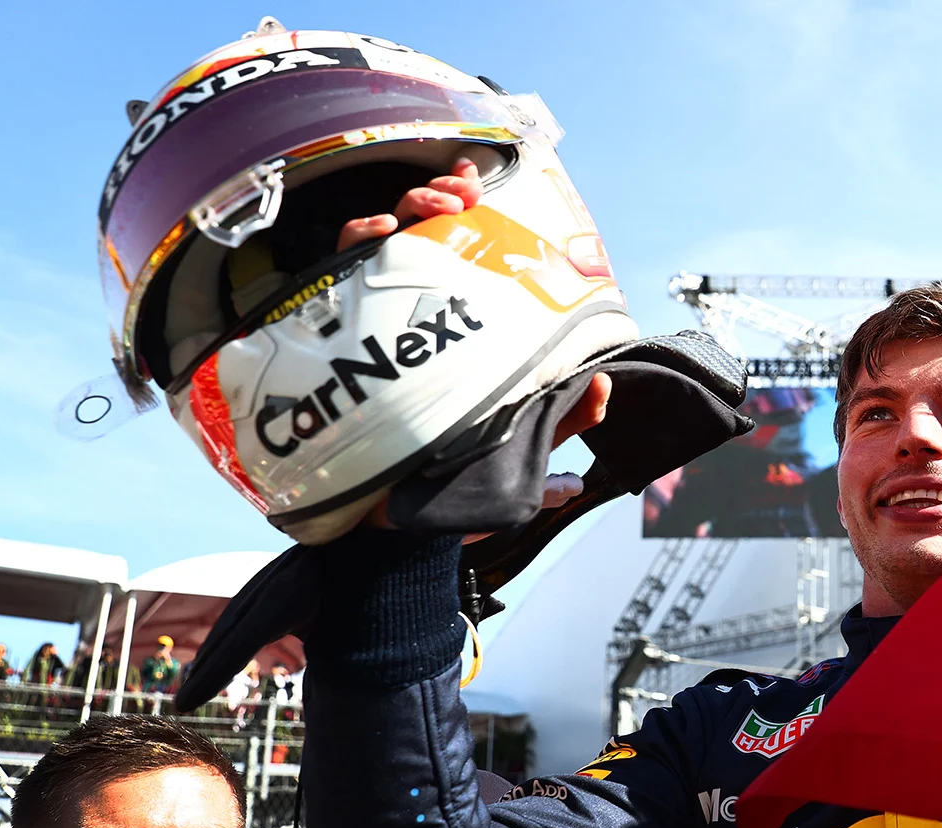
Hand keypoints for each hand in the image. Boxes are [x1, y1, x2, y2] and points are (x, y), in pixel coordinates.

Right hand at [342, 155, 611, 529]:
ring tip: (430, 211)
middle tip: (461, 199)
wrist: (402, 527)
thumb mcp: (521, 445)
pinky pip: (336, 278)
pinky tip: (381, 233)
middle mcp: (407, 315)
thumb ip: (564, 419)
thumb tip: (605, 386)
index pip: (454, 253)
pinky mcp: (336, 340)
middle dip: (436, 197)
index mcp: (451, 326)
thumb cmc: (458, 477)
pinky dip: (357, 244)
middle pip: (415, 233)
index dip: (462, 207)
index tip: (481, 186)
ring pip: (376, 242)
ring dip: (406, 210)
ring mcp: (370, 323)